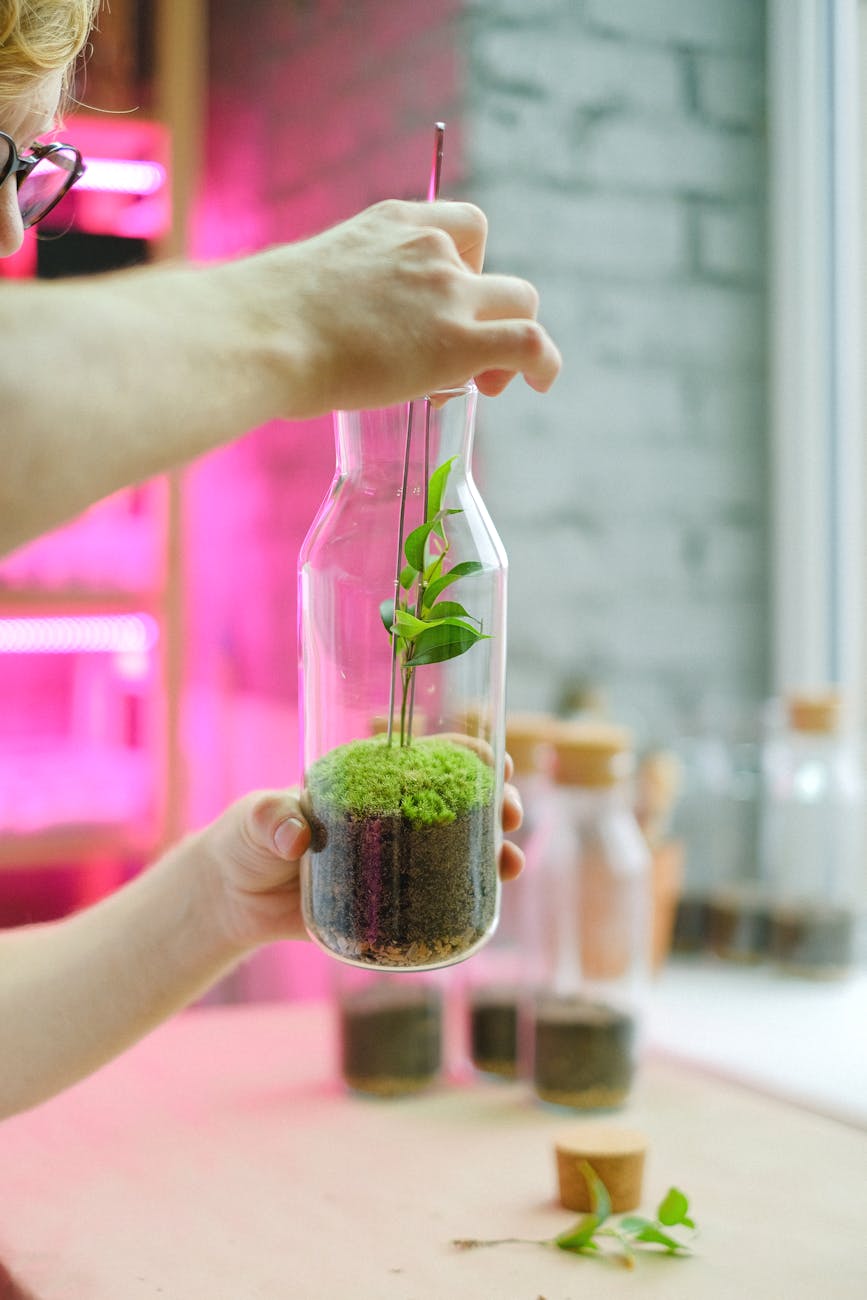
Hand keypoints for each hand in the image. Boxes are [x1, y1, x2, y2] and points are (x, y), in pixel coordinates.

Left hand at [205, 757, 524, 951]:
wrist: (233, 899)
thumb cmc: (245, 840)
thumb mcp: (256, 820)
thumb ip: (272, 818)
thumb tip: (296, 836)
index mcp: (367, 781)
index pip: (426, 758)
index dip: (468, 755)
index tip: (496, 760)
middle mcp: (391, 815)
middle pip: (457, 801)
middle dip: (495, 802)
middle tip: (510, 813)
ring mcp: (395, 859)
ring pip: (458, 848)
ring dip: (494, 851)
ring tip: (512, 862)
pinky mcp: (391, 902)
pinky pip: (438, 896)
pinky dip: (469, 896)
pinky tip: (493, 901)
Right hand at [225, 199, 560, 417]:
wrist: (261, 332)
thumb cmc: (260, 320)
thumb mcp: (307, 284)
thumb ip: (337, 300)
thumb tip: (315, 346)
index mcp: (392, 222)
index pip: (458, 226)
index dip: (465, 267)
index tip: (443, 307)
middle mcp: (430, 248)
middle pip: (491, 270)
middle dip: (484, 312)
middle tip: (461, 359)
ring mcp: (449, 293)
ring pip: (520, 304)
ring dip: (512, 341)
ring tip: (488, 383)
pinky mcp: (459, 343)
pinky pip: (530, 344)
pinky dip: (545, 362)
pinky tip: (542, 381)